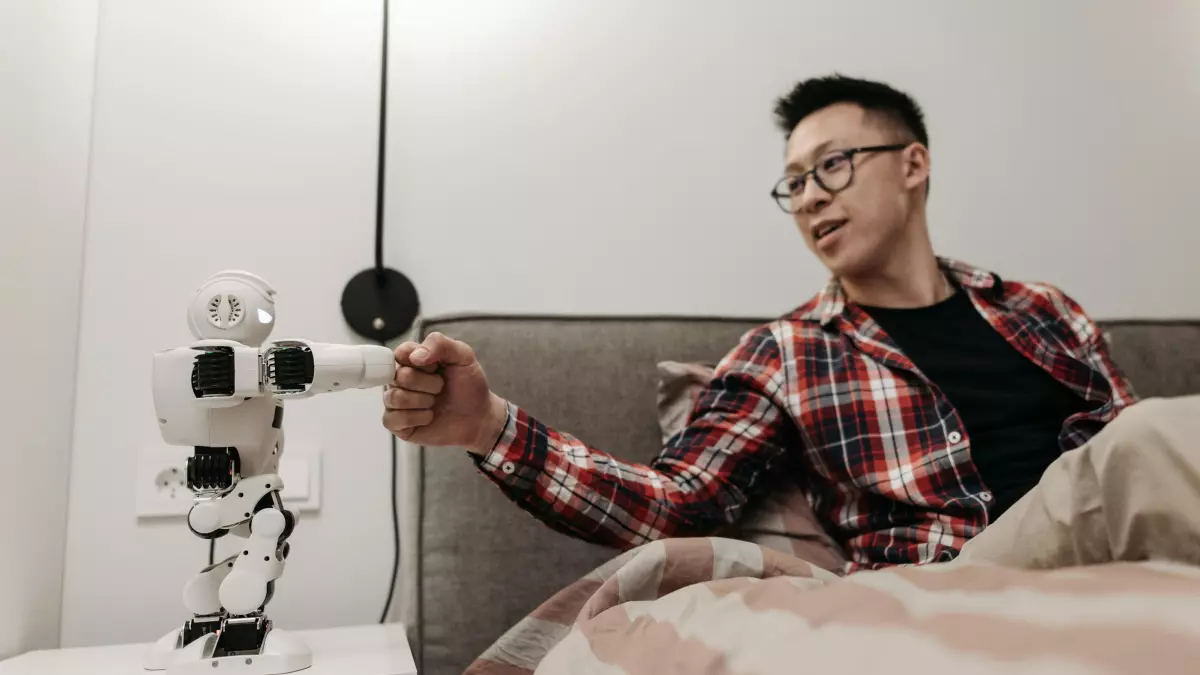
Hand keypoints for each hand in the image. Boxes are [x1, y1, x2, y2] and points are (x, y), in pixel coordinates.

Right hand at [382, 332, 507, 453]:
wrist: (478, 417)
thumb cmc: (469, 387)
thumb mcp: (463, 357)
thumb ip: (440, 344)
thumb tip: (415, 356)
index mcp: (413, 359)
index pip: (401, 353)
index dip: (422, 362)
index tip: (437, 368)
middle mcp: (401, 379)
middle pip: (400, 376)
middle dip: (429, 384)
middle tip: (441, 388)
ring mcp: (397, 401)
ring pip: (395, 397)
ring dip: (423, 401)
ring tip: (435, 402)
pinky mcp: (397, 424)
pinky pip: (392, 419)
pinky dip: (417, 418)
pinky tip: (429, 416)